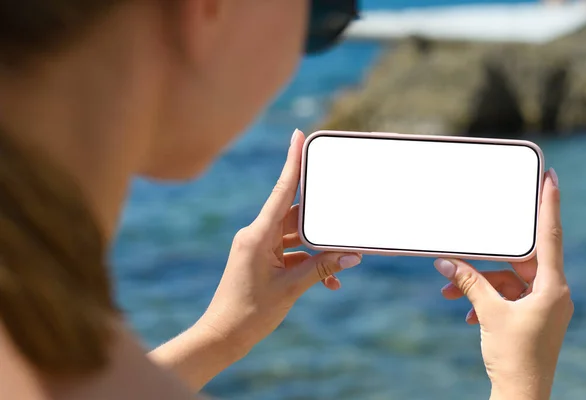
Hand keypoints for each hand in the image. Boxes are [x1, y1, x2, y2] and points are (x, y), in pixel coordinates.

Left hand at [197, 129, 361, 355]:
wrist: (222, 336)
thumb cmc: (250, 313)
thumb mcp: (290, 289)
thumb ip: (321, 268)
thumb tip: (351, 256)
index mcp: (258, 234)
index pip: (281, 191)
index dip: (291, 162)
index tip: (298, 135)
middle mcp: (256, 235)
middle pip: (294, 214)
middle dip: (320, 218)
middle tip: (342, 209)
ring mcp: (258, 247)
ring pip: (294, 235)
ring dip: (317, 248)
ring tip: (342, 260)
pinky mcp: (261, 259)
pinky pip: (289, 252)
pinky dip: (307, 262)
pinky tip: (328, 281)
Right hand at [434, 169, 572, 399]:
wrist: (520, 395)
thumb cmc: (514, 357)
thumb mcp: (489, 314)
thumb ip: (469, 283)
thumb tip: (445, 263)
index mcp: (552, 288)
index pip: (550, 237)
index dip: (549, 205)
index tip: (550, 178)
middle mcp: (552, 293)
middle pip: (520, 260)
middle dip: (487, 260)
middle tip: (471, 243)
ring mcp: (542, 305)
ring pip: (508, 280)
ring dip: (479, 284)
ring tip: (451, 289)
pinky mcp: (531, 316)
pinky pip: (507, 296)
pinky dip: (486, 299)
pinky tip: (467, 311)